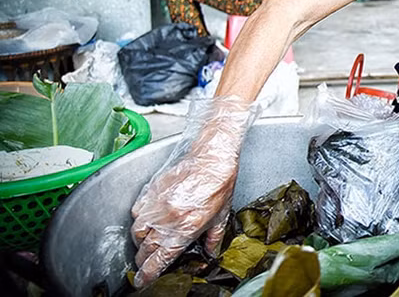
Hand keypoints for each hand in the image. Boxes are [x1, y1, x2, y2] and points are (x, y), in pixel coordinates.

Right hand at [130, 98, 253, 287]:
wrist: (212, 157)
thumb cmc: (220, 184)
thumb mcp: (222, 215)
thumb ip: (213, 238)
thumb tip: (210, 252)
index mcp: (185, 229)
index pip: (159, 259)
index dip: (147, 273)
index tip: (140, 280)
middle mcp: (167, 220)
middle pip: (144, 249)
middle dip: (143, 259)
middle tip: (145, 262)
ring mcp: (157, 205)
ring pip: (137, 231)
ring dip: (141, 240)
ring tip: (148, 241)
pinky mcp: (151, 191)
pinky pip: (137, 211)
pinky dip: (139, 218)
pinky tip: (149, 218)